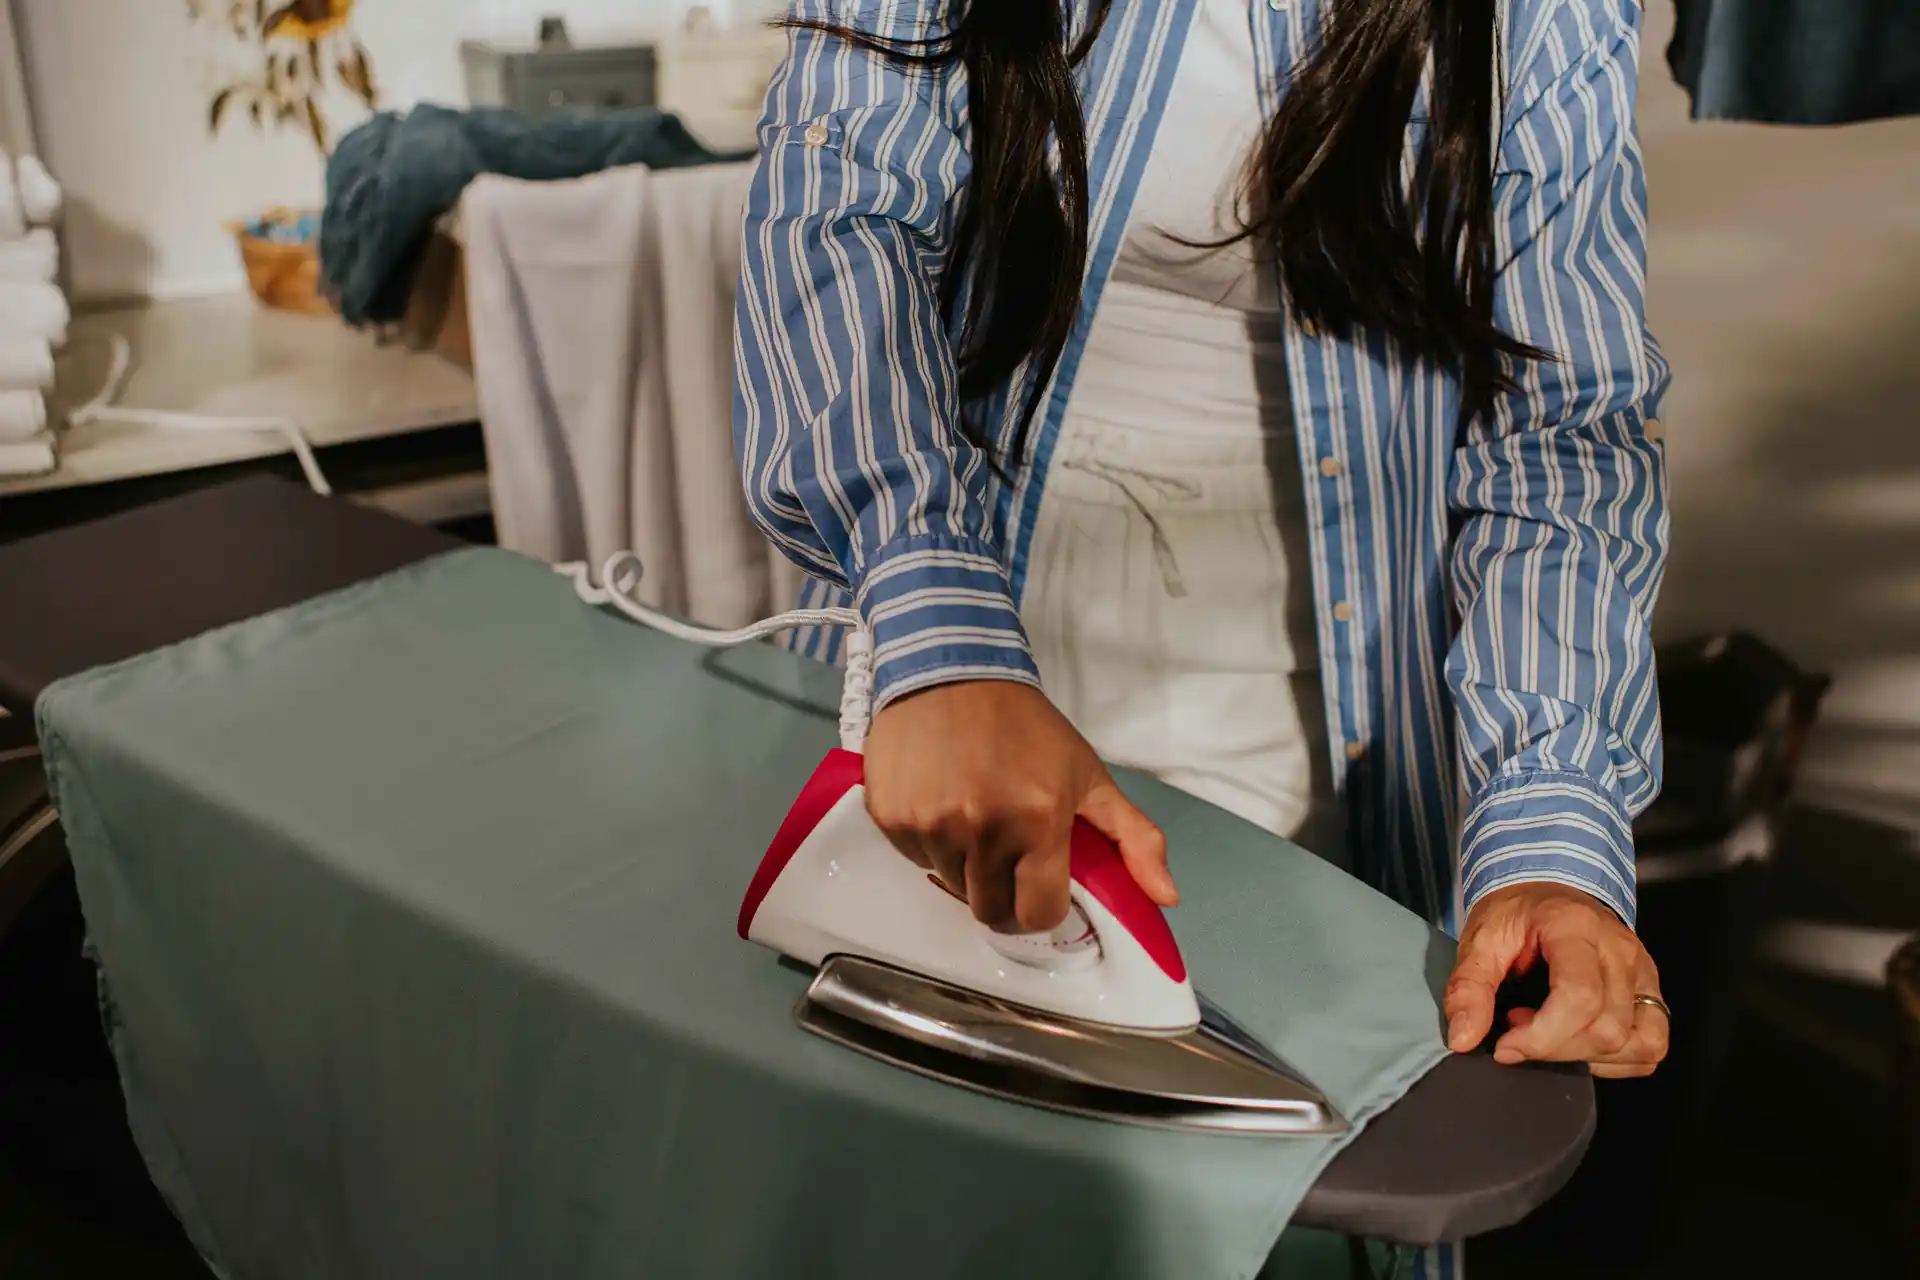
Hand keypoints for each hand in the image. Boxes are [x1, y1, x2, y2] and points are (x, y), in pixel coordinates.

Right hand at [861, 680, 1177, 933]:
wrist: (953, 668)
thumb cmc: (1026, 726)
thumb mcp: (1089, 776)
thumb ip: (1134, 838)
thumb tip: (1167, 896)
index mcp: (1037, 823)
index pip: (1037, 914)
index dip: (1041, 906)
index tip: (1039, 885)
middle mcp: (980, 830)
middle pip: (990, 910)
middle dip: (1002, 892)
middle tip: (1006, 852)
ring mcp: (930, 825)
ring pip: (950, 883)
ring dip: (964, 865)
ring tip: (972, 815)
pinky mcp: (890, 816)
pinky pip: (913, 858)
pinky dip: (928, 843)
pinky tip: (940, 801)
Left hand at [1443, 882, 1668, 1078]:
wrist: (1546, 890)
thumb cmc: (1517, 913)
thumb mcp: (1480, 938)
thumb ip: (1468, 987)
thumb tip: (1463, 1038)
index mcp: (1577, 927)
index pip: (1580, 997)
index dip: (1542, 1037)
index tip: (1505, 1046)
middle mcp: (1620, 950)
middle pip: (1608, 1028)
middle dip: (1556, 1049)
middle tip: (1518, 1031)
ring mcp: (1643, 972)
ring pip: (1638, 1043)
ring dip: (1587, 1057)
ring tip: (1549, 1031)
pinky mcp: (1650, 992)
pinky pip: (1651, 1045)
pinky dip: (1615, 1060)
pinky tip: (1578, 1042)